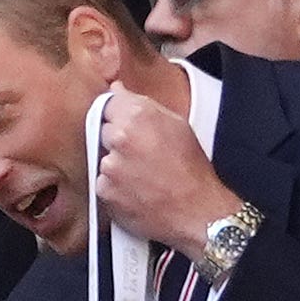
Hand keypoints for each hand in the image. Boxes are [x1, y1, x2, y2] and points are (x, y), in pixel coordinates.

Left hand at [92, 85, 239, 253]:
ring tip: (142, 176)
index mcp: (137, 115)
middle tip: (143, 156)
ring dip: (116, 165)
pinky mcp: (104, 190)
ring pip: (102, 158)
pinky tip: (136, 191)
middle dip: (117, 141)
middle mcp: (120, 137)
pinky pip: (102, 183)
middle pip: (102, 131)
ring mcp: (109, 165)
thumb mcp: (176, 124)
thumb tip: (116, 89)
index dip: (120, 117)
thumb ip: (141, 103)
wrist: (197, 211)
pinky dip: (115, 187)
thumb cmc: (191, 168)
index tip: (132, 129)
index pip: (107, 104)